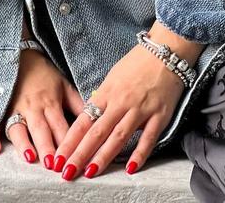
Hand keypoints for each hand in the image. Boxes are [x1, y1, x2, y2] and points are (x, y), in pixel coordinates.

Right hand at [0, 47, 83, 167]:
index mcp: (50, 102)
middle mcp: (32, 107)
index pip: (60, 125)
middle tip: (53, 165)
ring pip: (18, 128)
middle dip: (47, 147)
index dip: (67, 142)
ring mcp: (13, 108)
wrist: (20, 56)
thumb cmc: (44, 75)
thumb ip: (78, 105)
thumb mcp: (64, 85)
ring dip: (23, 143)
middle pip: (40, 129)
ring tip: (30, 158)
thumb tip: (95, 121)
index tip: (74, 159)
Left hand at [51, 25, 201, 180]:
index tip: (59, 157)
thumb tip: (90, 116)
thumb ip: (103, 98)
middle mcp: (121, 102)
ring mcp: (140, 109)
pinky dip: (140, 154)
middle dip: (80, 154)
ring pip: (118, 137)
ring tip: (90, 173)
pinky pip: (148, 138)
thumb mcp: (113, 76)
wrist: (165, 51)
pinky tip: (130, 168)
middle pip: (97, 132)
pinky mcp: (159, 115)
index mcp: (107, 92)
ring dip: (103, 157)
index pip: (84, 121)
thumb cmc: (137, 63)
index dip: (70, 141)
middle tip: (67, 172)